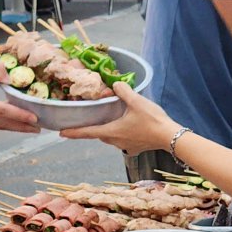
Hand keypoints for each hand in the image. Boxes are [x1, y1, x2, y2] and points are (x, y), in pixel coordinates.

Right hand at [0, 61, 38, 131]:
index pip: (1, 111)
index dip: (19, 115)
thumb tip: (11, 79)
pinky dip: (4, 124)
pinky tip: (16, 123)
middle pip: (2, 124)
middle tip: (41, 128)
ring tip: (33, 128)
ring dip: (15, 127)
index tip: (34, 118)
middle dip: (22, 126)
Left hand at [61, 82, 175, 153]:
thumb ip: (124, 91)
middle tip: (88, 120)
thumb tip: (116, 83)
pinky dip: (123, 134)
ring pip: (112, 137)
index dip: (74, 132)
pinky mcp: (136, 149)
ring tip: (111, 120)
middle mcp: (116, 142)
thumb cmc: (152, 120)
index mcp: (112, 131)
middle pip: (100, 134)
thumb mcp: (136, 101)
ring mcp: (126, 147)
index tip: (61, 133)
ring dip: (109, 130)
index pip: (88, 132)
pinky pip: (124, 141)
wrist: (171, 137)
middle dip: (93, 128)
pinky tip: (130, 127)